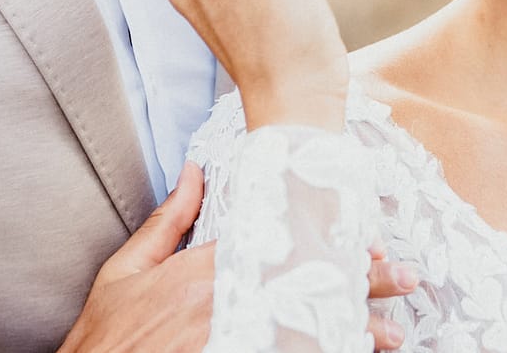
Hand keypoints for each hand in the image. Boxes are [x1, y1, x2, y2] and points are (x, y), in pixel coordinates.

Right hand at [59, 163, 414, 351]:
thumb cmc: (103, 335)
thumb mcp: (125, 270)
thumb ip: (167, 221)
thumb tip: (197, 170)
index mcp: (202, 272)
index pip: (277, 245)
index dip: (326, 242)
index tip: (366, 238)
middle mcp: (223, 306)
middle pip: (303, 288)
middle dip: (358, 285)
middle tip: (403, 281)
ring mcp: (230, 343)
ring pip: (305, 331)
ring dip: (352, 334)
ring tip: (392, 335)